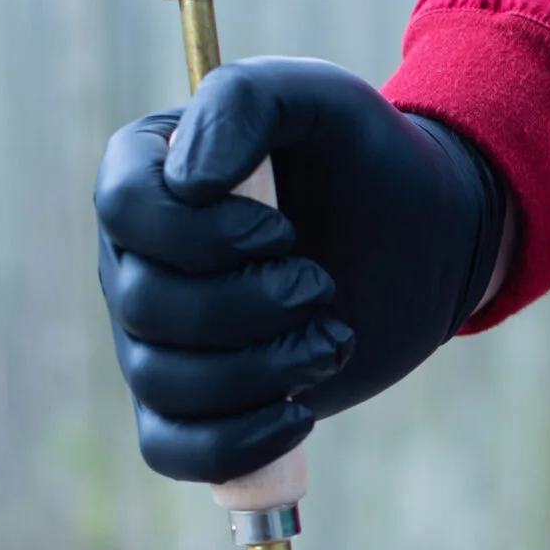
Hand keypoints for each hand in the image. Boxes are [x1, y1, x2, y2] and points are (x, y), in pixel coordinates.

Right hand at [94, 58, 507, 482]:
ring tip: (331, 338)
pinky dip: (236, 443)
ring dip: (263, 370)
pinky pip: (173, 449)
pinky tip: (299, 413)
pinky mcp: (198, 404)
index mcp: (149, 174)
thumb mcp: (323, 100)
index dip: (203, 234)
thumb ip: (245, 101)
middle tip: (321, 286)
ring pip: (162, 381)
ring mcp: (158, 337)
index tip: (281, 231)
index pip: (123, 208)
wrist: (426, 240)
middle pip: (145, 305)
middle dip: (252, 306)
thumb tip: (188, 182)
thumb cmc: (368, 162)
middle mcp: (136, 257)